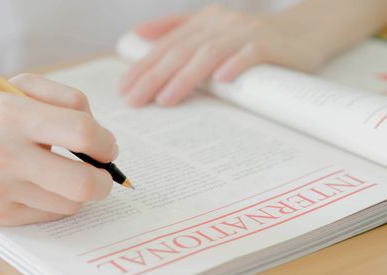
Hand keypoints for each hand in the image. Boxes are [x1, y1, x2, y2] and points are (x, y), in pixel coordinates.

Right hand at [0, 75, 117, 225]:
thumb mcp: (19, 88)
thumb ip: (66, 101)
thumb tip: (101, 137)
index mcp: (11, 114)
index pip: (82, 134)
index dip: (105, 144)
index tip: (106, 147)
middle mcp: (3, 154)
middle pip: (82, 183)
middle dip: (103, 180)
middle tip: (101, 173)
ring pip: (69, 204)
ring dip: (78, 191)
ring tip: (65, 176)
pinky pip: (48, 215)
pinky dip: (55, 201)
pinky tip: (43, 187)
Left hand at [120, 4, 328, 106]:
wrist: (303, 31)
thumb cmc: (250, 37)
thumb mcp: (209, 28)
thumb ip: (174, 29)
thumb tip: (138, 34)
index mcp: (204, 22)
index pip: (167, 47)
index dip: (143, 67)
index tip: (124, 89)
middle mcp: (221, 23)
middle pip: (182, 51)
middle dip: (154, 76)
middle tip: (134, 99)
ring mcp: (246, 32)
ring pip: (210, 53)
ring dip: (186, 77)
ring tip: (165, 99)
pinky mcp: (271, 44)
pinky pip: (251, 54)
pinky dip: (235, 65)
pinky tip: (221, 81)